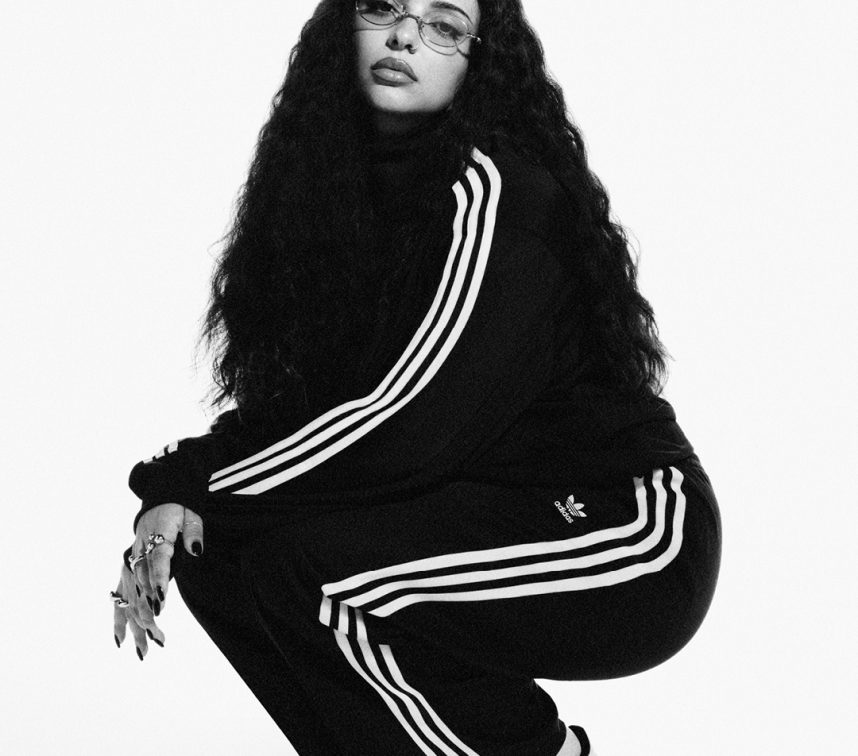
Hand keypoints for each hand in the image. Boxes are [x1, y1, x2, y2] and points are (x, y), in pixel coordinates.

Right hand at [113, 503, 203, 657]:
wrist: (159, 501)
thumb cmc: (179, 511)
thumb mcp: (191, 515)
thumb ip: (194, 532)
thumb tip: (196, 550)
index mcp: (156, 537)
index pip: (158, 561)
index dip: (159, 581)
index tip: (160, 602)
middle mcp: (138, 553)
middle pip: (141, 586)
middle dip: (147, 613)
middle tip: (158, 638)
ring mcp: (130, 563)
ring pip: (130, 597)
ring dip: (136, 624)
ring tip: (144, 650)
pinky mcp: (127, 570)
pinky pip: (121, 597)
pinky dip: (119, 618)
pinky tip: (120, 640)